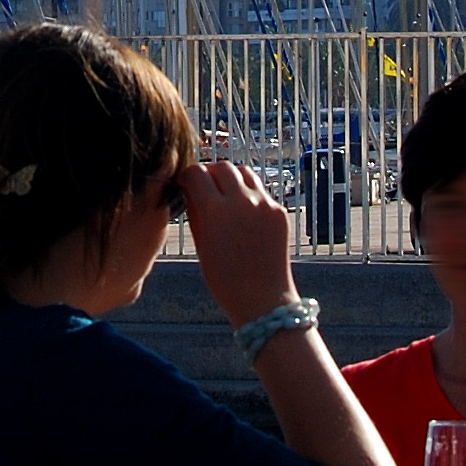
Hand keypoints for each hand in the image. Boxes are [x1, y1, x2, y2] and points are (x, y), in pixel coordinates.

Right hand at [176, 157, 298, 326]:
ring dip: (232, 179)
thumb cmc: (225, 279)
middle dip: (210, 174)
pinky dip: (249, 195)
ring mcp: (264, 204)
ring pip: (244, 173)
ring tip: (225, 198)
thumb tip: (190, 189)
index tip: (186, 184)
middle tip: (205, 188)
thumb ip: (195, 211)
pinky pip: (260, 191)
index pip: (196, 173)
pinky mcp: (279, 211)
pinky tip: (243, 214)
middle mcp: (242, 201)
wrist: (262, 299)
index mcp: (216, 211)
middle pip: (222, 167)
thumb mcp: (201, 244)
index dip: (187, 177)